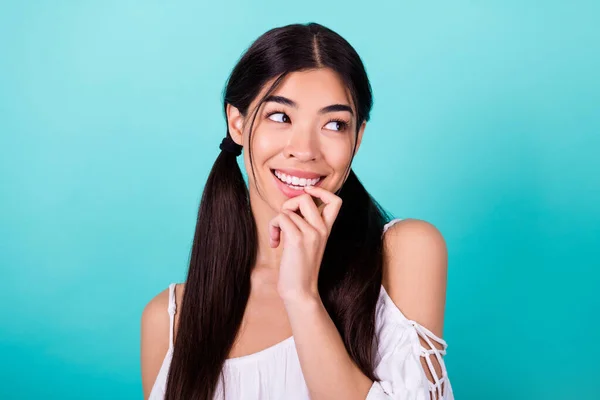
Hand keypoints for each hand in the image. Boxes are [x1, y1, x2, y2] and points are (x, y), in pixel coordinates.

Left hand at [268, 186, 342, 301]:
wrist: (300, 291)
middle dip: (289, 204)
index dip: (321, 191)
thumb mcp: (306, 242)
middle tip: (284, 220)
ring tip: (277, 236)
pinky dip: (273, 228)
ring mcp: (311, 233)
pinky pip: (281, 218)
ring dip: (276, 221)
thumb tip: (290, 207)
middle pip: (306, 196)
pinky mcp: (297, 239)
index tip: (307, 195)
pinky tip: (275, 243)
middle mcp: (321, 229)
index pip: (336, 200)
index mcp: (326, 229)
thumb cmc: (298, 268)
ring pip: (288, 209)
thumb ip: (303, 224)